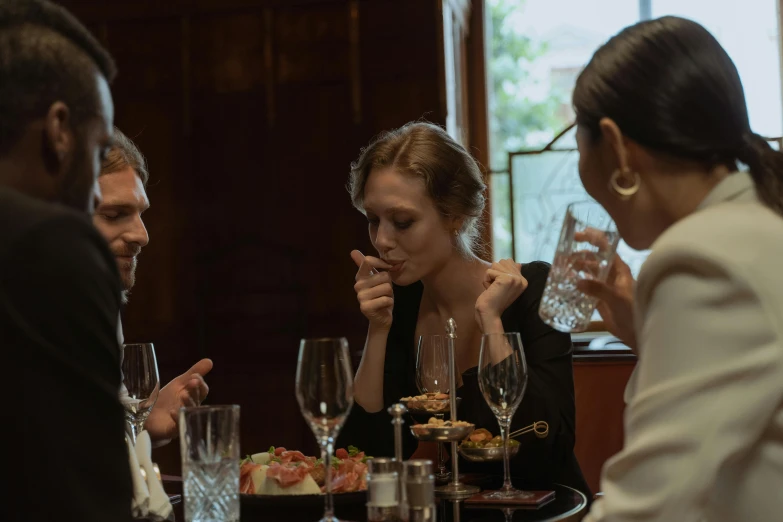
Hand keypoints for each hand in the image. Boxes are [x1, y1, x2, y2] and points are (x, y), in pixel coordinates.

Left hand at [144, 358, 212, 442]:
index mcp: (193, 397)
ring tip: (183, 394)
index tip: (195, 376)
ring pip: (189, 413)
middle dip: (195, 391)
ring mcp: (182, 419)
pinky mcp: (171, 430)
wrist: (145, 414)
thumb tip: (210, 361)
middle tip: (192, 382)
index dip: (200, 384)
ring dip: (188, 402)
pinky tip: (173, 411)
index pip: (202, 391)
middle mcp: (190, 409)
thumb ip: (194, 372)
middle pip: (197, 400)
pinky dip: (176, 418)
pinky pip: (177, 426)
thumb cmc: (165, 399)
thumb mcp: (179, 382)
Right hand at [351, 250, 394, 329]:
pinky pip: (386, 299)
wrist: (381, 318)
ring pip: (387, 287)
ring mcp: (360, 297)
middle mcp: (358, 285)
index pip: (368, 261)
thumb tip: (353, 251)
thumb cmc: (380, 295)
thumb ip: (368, 265)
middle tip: (383, 292)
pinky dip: (389, 303)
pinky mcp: (365, 307)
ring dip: (389, 294)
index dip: (381, 263)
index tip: (387, 269)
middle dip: (389, 284)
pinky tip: (383, 306)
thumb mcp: (376, 278)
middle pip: (384, 276)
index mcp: (360, 277)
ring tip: (383, 298)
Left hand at [475, 259, 527, 332]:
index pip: (510, 262)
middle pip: (502, 261)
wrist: (490, 314)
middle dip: (494, 273)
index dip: (499, 273)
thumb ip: (511, 274)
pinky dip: (486, 281)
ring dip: (490, 277)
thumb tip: (517, 263)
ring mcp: (515, 278)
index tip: (500, 288)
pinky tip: (490, 290)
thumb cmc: (494, 301)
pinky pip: (489, 271)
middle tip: (496, 288)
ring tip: (493, 289)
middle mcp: (521, 279)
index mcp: (523, 281)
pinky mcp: (506, 278)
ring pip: (495, 265)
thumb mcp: (505, 286)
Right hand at [574, 231, 636, 348]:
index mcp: (620, 269)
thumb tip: (577, 281)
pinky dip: (578, 283)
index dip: (593, 238)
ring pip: (590, 272)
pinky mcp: (600, 298)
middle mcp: (612, 274)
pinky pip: (587, 287)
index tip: (578, 235)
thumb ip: (598, 289)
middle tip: (565, 255)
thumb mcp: (616, 297)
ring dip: (578, 268)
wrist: (636, 332)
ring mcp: (606, 286)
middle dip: (581, 254)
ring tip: (564, 268)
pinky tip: (568, 282)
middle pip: (595, 259)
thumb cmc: (633, 311)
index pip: (606, 248)